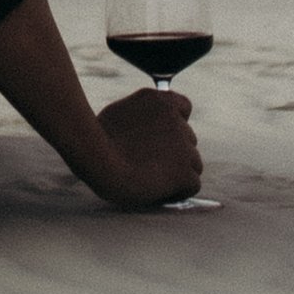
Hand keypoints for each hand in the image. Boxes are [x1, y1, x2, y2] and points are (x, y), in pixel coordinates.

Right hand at [87, 87, 203, 208]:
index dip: (176, 123)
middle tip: (150, 163)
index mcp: (159, 101)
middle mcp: (176, 120)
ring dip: (178, 172)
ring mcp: (184, 145)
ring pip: (193, 163)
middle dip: (175, 152)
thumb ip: (143, 117)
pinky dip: (179, 191)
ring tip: (152, 179)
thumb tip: (149, 128)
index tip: (163, 137)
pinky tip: (158, 192)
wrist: (100, 161)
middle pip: (189, 139)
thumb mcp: (122, 113)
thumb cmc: (101, 140)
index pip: (183, 107)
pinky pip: (192, 185)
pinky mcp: (185, 172)